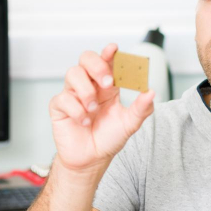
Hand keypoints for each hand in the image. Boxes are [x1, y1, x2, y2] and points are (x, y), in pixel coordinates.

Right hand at [48, 43, 155, 172]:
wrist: (91, 160)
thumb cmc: (108, 139)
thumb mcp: (129, 124)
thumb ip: (141, 109)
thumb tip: (151, 92)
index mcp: (107, 86)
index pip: (107, 62)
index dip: (109, 53)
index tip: (113, 49)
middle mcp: (89, 85)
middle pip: (86, 59)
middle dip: (97, 65)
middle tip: (108, 82)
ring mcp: (72, 94)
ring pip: (73, 73)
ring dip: (86, 91)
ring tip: (93, 109)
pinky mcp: (59, 107)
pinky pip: (63, 98)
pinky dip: (76, 110)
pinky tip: (84, 122)